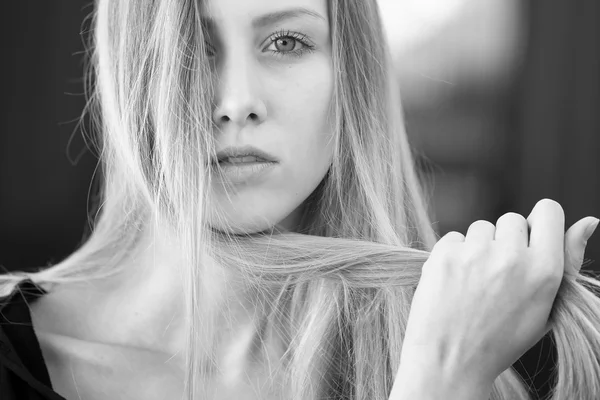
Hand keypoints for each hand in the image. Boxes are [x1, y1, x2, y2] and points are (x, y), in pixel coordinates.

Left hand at [398, 199, 597, 387]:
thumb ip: (569, 261)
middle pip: (512, 219)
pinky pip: (453, 237)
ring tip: (474, 283)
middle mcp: (512, 257)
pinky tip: (454, 282)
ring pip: (481, 228)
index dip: (539, 222)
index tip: (528, 240)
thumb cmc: (501, 338)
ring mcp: (475, 254)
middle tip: (498, 275)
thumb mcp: (547, 308)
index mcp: (545, 270)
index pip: (548, 210)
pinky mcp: (445, 255)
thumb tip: (589, 220)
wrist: (449, 361)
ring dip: (478, 247)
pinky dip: (453, 254)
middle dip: (506, 240)